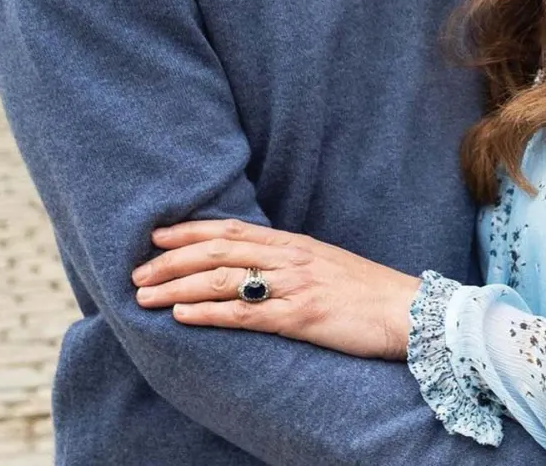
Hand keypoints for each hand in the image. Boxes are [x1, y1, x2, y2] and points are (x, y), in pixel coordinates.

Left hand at [132, 219, 420, 359]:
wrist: (410, 312)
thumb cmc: (368, 293)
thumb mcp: (325, 266)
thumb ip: (290, 262)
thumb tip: (254, 266)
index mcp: (293, 243)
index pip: (231, 229)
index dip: (190, 230)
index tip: (155, 234)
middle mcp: (289, 257)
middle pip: (217, 251)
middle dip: (172, 259)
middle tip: (136, 271)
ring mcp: (293, 285)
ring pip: (222, 280)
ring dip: (177, 287)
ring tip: (144, 296)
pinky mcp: (300, 317)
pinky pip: (246, 314)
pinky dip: (209, 314)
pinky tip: (182, 317)